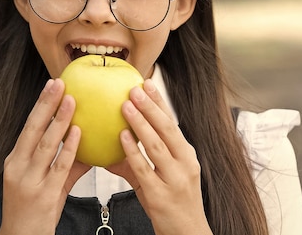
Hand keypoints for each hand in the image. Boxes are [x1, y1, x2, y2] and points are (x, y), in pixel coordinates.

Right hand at [0, 79, 89, 234]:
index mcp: (15, 160)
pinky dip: (69, 147)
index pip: (27, 127)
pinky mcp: (44, 194)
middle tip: (59, 83)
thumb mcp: (42, 182)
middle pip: (33, 129)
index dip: (40, 105)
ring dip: (59, 121)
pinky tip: (78, 132)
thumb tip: (87, 145)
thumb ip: (65, 163)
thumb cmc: (32, 209)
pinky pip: (59, 166)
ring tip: (71, 100)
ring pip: (45, 144)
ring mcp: (30, 180)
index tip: (51, 85)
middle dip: (46, 104)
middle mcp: (18, 167)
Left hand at [107, 79, 212, 234]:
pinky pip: (144, 168)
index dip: (159, 102)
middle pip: (167, 129)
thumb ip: (141, 160)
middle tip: (134, 88)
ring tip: (126, 105)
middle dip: (151, 106)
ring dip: (141, 123)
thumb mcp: (163, 176)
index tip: (147, 82)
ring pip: (156, 145)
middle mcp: (185, 163)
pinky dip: (133, 151)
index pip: (172, 122)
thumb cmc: (173, 202)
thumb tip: (114, 142)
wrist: (187, 233)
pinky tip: (122, 137)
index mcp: (186, 155)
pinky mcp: (161, 195)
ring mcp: (174, 179)